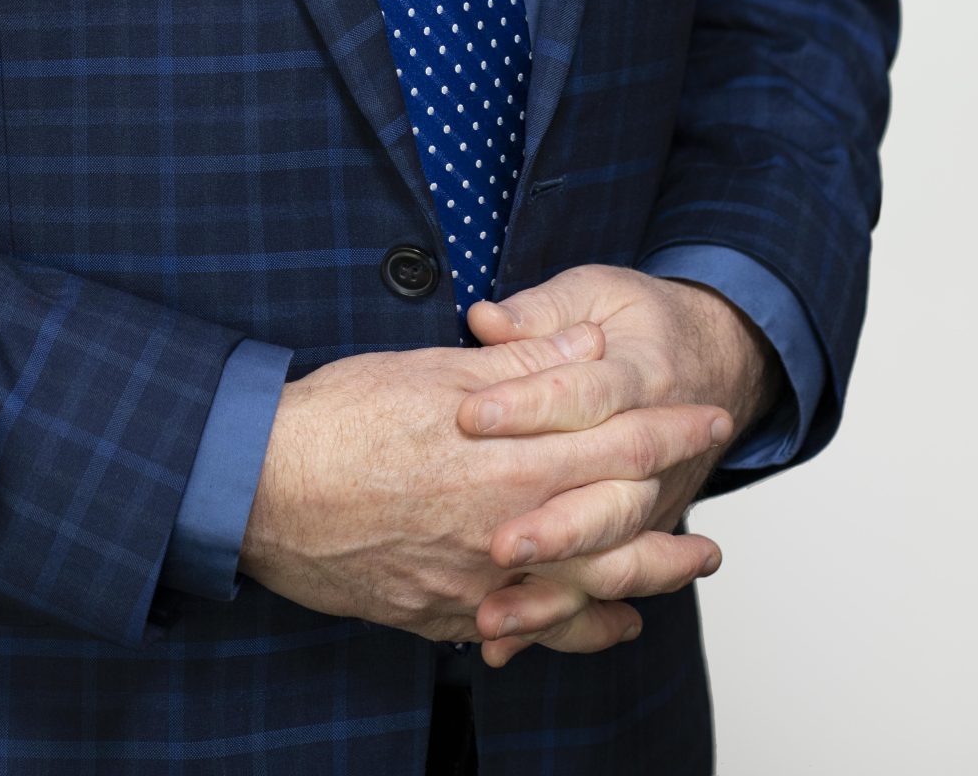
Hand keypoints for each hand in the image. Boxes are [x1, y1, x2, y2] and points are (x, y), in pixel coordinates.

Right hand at [237, 326, 730, 647]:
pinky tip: (607, 625)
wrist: (262, 488)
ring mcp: (479, 581)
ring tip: (684, 574)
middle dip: (673, 524)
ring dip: (644, 582)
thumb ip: (521, 367)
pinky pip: (530, 630)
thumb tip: (586, 346)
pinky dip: (577, 630)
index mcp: (511, 459)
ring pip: (585, 590)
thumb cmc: (340, 419)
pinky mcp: (445, 612)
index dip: (669, 431)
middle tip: (715, 522)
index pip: (617, 443)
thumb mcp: (433, 370)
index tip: (707, 420)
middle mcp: (507, 529)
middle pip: (617, 529)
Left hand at [456, 264, 783, 666]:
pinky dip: (557, 623)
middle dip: (555, 527)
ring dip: (551, 594)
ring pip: (608, 560)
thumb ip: (542, 312)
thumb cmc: (644, 320)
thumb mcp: (597, 291)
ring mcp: (649, 504)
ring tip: (492, 617)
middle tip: (499, 544)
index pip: (584, 396)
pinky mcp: (635, 536)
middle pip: (609, 496)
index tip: (469, 416)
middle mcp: (652, 454)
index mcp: (640, 378)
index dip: (528, 403)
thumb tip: (487, 320)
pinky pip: (600, 591)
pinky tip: (503, 643)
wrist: (724, 357)